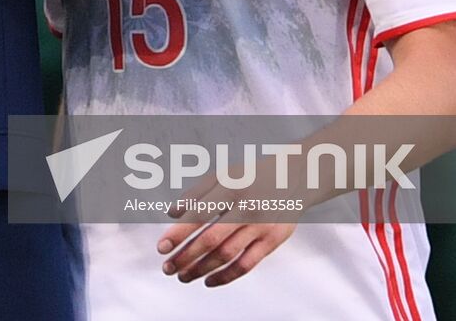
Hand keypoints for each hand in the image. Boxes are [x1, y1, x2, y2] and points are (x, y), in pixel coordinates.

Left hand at [153, 161, 306, 286]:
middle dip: (186, 256)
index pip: (199, 215)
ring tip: (183, 276)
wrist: (294, 177)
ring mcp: (261, 226)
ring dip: (201, 269)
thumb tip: (172, 213)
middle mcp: (246, 209)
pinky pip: (246, 265)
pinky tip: (208, 280)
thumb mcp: (223, 175)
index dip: (178, 233)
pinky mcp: (272, 241)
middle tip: (168, 268)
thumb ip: (196, 193)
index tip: (161, 247)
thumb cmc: (251, 177)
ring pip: (227, 255)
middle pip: (211, 239)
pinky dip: (226, 276)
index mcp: (230, 188)